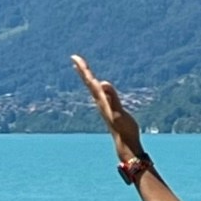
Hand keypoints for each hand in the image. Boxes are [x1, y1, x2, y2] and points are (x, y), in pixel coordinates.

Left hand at [71, 54, 149, 172]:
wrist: (126, 143)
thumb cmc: (124, 129)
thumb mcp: (118, 112)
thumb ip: (112, 98)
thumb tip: (103, 83)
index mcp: (102, 99)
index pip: (90, 81)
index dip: (83, 68)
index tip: (74, 57)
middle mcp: (100, 101)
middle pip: (89, 83)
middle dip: (82, 70)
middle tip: (74, 58)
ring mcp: (103, 106)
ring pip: (93, 88)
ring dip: (87, 77)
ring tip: (82, 70)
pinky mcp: (108, 109)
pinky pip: (99, 94)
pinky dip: (96, 86)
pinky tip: (98, 87)